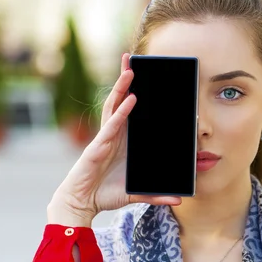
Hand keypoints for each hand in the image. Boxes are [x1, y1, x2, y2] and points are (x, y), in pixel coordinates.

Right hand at [47, 53, 181, 225]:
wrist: (82, 203)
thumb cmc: (105, 193)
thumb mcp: (136, 193)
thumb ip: (156, 195)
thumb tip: (179, 200)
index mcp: (122, 140)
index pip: (130, 111)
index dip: (135, 93)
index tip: (147, 78)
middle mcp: (114, 134)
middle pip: (120, 101)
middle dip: (125, 80)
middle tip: (132, 59)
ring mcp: (105, 138)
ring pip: (114, 106)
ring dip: (122, 87)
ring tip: (130, 69)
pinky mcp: (98, 146)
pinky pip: (112, 125)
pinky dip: (122, 112)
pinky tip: (131, 99)